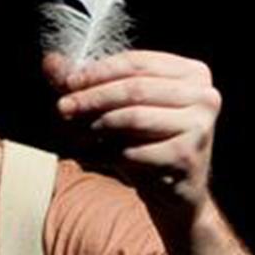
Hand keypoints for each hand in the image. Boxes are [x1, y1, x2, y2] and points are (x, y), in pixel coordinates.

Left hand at [43, 50, 222, 220]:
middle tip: (62, 108)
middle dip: (93, 97)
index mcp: (193, 72)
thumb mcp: (118, 108)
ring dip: (97, 125)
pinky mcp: (188, 155)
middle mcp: (204, 95)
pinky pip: (135, 150)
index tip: (68, 83)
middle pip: (134, 88)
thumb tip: (50, 61)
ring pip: (133, 117)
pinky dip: (109, 154)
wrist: (175, 193)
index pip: (138, 62)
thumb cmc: (146, 143)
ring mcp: (200, 125)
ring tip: (77, 134)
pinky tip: (96, 158)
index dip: (99, 71)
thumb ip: (86, 83)